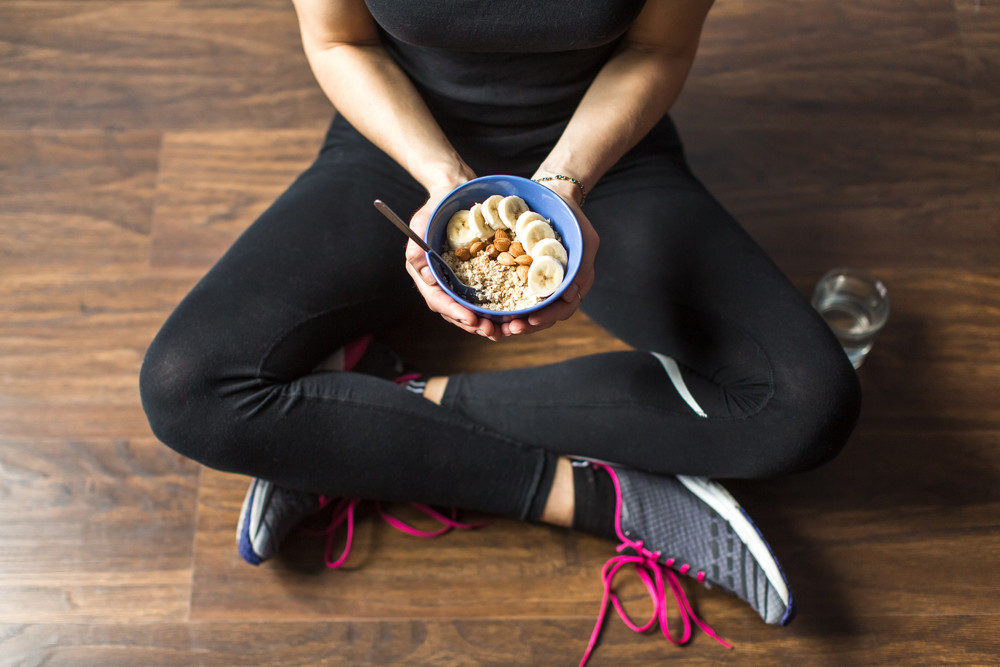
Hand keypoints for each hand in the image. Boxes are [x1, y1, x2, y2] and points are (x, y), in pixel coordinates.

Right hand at [404, 183, 502, 340]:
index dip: (454, 311)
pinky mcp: (472, 275)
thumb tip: (422, 270)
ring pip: (467, 308)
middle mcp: (438, 280)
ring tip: (500, 331)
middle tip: (490, 332)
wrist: (457, 191)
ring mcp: (455, 279)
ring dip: (483, 323)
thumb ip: (418, 244)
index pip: (437, 299)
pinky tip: (507, 317)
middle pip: (453, 310)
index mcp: (423, 272)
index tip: (471, 319)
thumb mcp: (424, 219)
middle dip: (471, 324)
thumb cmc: (439, 203)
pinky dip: (492, 309)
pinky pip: (481, 297)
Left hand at [500, 178, 598, 336]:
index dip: (548, 317)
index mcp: (577, 281)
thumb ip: (580, 267)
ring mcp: (542, 282)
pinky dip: (506, 305)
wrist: (553, 197)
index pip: (564, 308)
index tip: (531, 320)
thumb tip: (568, 295)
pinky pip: (516, 295)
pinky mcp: (526, 275)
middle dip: (528, 325)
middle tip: (510, 329)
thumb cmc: (572, 217)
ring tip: (499, 328)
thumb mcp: (585, 239)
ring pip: (530, 310)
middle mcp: (560, 286)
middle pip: (545, 315)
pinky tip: (493, 311)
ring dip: (515, 320)